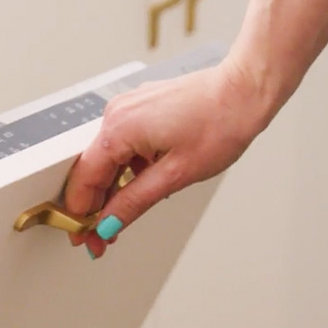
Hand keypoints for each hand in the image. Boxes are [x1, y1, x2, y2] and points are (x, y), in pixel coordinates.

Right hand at [64, 59, 271, 257]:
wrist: (246, 90)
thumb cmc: (221, 122)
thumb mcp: (175, 175)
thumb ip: (134, 201)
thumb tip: (109, 224)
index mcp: (118, 129)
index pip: (84, 179)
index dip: (80, 214)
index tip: (84, 237)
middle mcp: (116, 114)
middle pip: (92, 169)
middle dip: (96, 205)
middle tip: (102, 235)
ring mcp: (127, 108)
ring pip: (107, 157)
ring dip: (112, 187)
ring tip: (125, 213)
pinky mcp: (140, 108)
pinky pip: (121, 143)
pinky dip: (126, 167)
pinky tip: (139, 184)